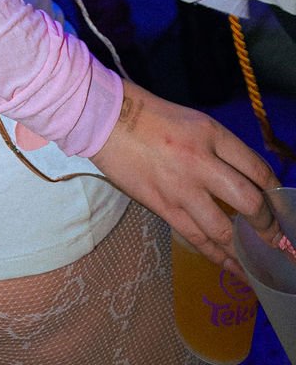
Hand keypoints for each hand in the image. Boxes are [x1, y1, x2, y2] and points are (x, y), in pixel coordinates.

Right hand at [91, 80, 279, 270]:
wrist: (105, 118)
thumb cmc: (150, 115)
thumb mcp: (194, 122)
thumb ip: (219, 149)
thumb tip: (244, 180)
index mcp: (211, 133)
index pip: (257, 169)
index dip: (275, 193)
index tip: (280, 207)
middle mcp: (200, 161)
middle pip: (249, 203)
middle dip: (267, 226)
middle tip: (274, 238)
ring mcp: (180, 188)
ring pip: (225, 230)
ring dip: (245, 249)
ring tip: (259, 262)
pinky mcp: (162, 207)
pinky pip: (197, 239)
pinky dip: (219, 257)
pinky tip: (234, 268)